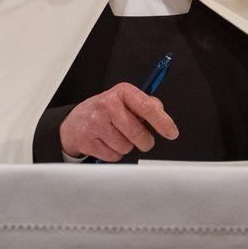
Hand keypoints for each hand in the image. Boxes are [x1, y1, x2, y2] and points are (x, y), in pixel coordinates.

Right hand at [60, 83, 178, 161]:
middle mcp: (107, 105)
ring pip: (126, 147)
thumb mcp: (126, 100)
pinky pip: (114, 156)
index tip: (172, 133)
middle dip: (144, 140)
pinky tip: (107, 143)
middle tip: (142, 139)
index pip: (147, 107)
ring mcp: (95, 123)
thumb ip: (147, 105)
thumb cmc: (107, 111)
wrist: (76, 121)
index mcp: (121, 92)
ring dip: (126, 146)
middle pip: (138, 133)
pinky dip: (115, 153)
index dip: (162, 122)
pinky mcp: (87, 140)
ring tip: (117, 136)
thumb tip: (162, 114)